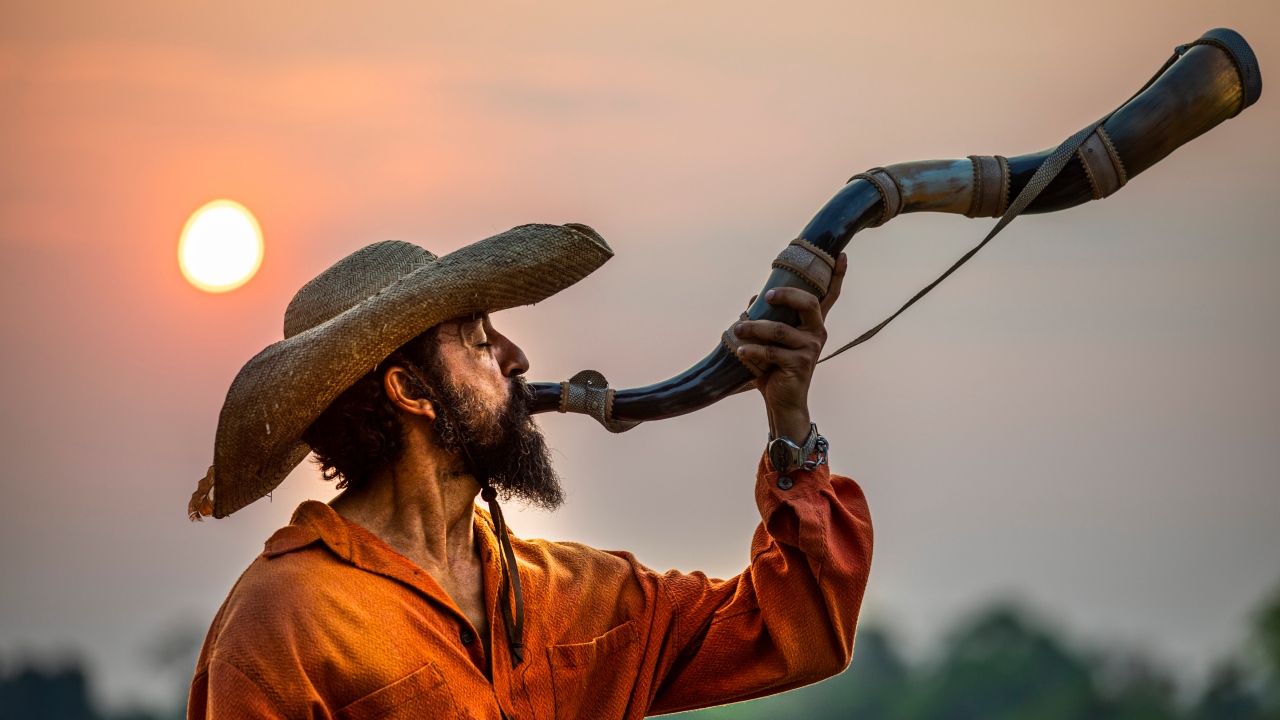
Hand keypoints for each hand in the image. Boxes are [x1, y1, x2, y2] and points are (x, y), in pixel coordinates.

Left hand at [732, 253, 846, 442]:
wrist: (782, 402)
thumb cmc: (775, 367)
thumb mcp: (773, 340)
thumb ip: (768, 318)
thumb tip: (755, 298)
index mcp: (813, 324)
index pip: (830, 296)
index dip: (837, 276)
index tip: (841, 255)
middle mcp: (817, 333)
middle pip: (810, 303)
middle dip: (786, 295)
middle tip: (766, 295)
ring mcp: (810, 349)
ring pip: (780, 330)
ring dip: (754, 328)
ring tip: (737, 329)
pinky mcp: (799, 365)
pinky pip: (771, 352)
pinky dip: (752, 350)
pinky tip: (740, 351)